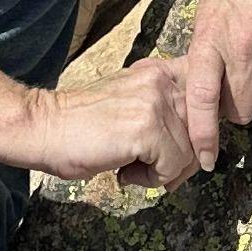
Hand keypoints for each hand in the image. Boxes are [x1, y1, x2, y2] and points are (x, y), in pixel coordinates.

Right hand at [23, 51, 220, 191]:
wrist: (46, 128)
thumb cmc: (84, 124)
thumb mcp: (130, 101)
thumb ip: (163, 109)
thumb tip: (198, 145)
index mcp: (159, 70)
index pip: (205, 98)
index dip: (198, 131)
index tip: (179, 149)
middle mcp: (162, 80)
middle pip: (202, 131)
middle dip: (183, 159)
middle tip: (152, 170)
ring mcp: (155, 103)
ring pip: (190, 153)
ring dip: (164, 171)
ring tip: (132, 168)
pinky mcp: (147, 128)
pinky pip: (172, 167)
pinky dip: (152, 180)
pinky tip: (125, 173)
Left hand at [185, 0, 251, 142]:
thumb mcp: (204, 13)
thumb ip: (206, 55)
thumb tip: (206, 99)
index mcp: (210, 38)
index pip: (202, 99)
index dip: (203, 135)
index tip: (203, 158)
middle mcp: (243, 44)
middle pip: (242, 109)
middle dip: (236, 111)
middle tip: (235, 92)